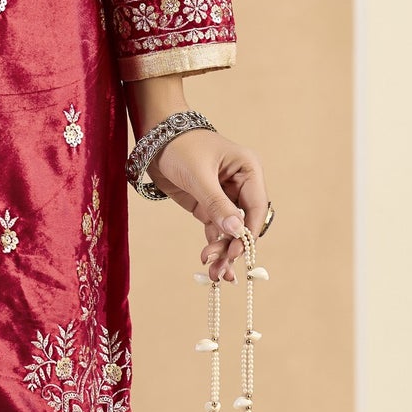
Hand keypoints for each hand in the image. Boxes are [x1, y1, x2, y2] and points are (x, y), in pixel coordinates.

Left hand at [150, 125, 268, 281]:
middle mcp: (241, 184)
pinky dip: (213, 244)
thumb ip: (217, 204)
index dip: (249, 232)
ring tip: (213, 272)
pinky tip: (207, 260)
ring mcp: (225, 196)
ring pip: (230, 229)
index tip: (237, 253)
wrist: (154, 139)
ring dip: (223, 250)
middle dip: (234, 246)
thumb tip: (236, 231)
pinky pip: (215, 228)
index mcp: (249, 170)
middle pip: (244, 222)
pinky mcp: (208, 204)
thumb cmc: (180, 147)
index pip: (257, 207)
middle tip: (221, 269)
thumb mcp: (199, 175)